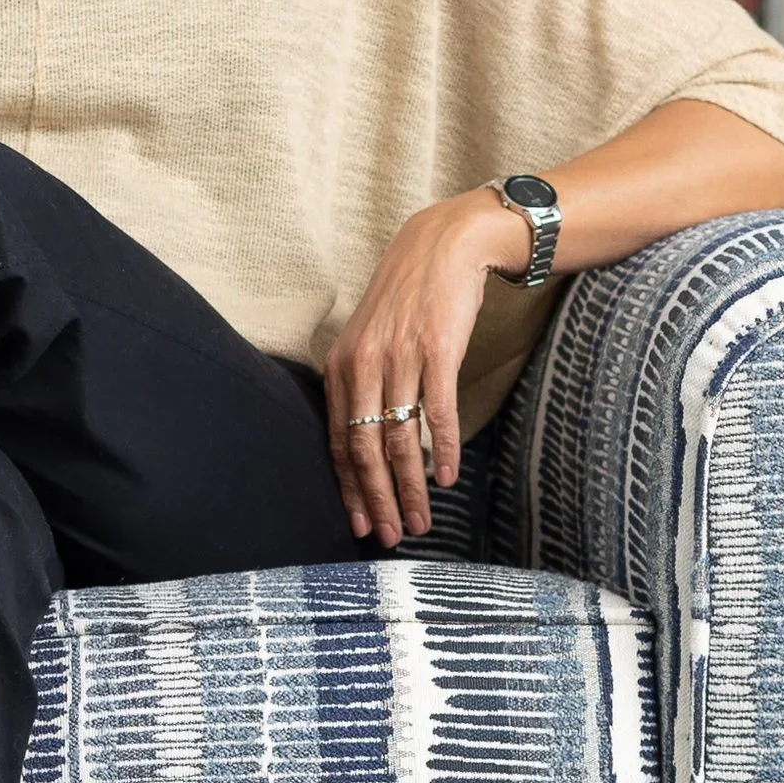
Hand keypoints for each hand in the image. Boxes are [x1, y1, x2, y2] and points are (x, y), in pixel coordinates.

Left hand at [323, 189, 521, 542]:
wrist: (444, 245)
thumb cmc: (408, 298)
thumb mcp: (370, 339)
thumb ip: (364, 384)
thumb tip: (366, 440)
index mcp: (341, 366)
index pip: (338, 441)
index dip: (349, 488)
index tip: (360, 525)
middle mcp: (364, 364)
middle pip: (365, 448)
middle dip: (377, 499)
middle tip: (391, 536)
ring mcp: (400, 357)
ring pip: (400, 438)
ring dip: (410, 486)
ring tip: (421, 520)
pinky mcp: (437, 350)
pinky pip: (437, 411)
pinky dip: (442, 449)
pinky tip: (445, 477)